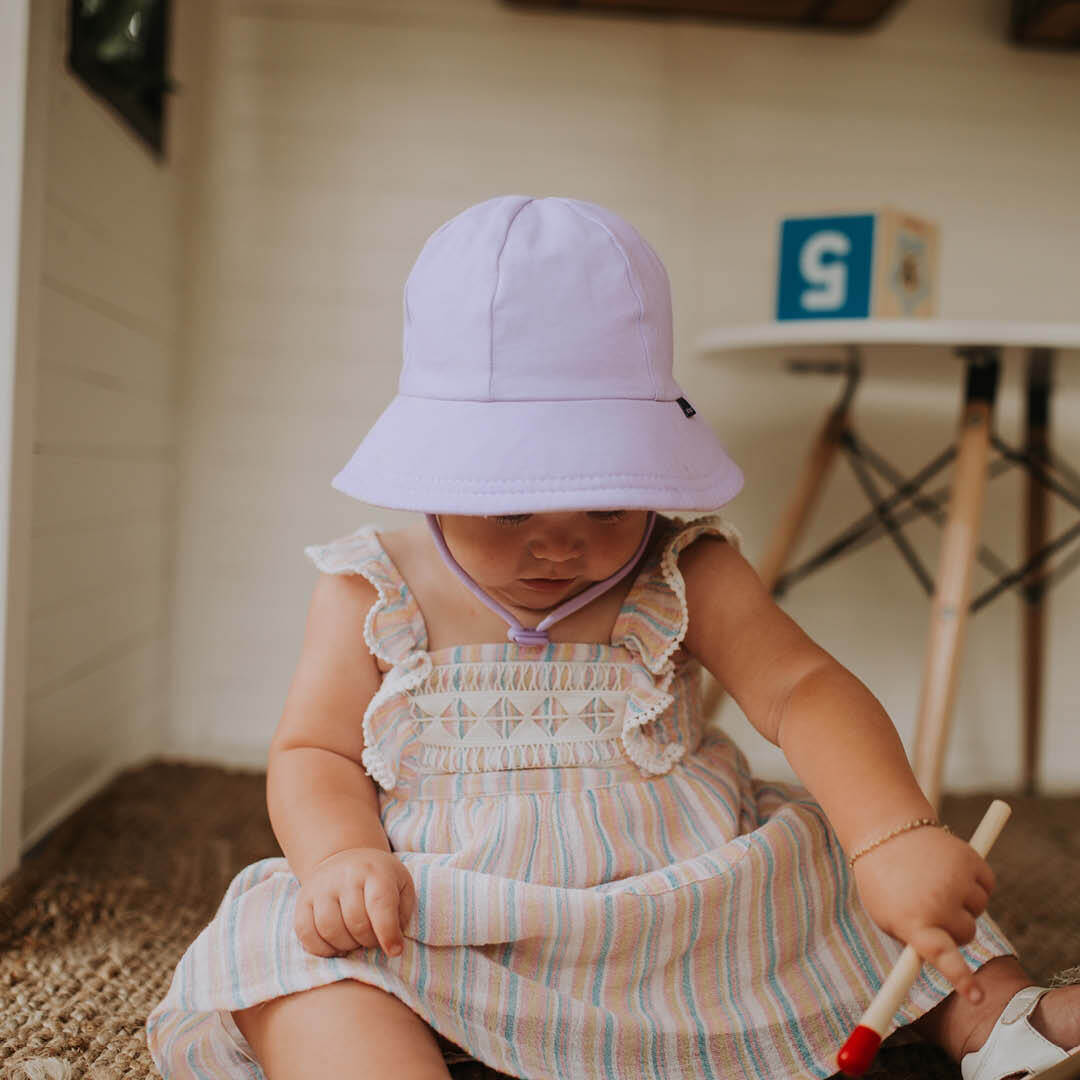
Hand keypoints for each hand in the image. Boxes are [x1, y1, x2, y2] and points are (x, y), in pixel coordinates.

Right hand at [294, 847, 415, 958]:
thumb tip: (393, 943)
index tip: (394, 951)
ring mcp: (321, 886)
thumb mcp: (401, 885)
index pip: (380, 905)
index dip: (388, 933)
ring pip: (330, 930)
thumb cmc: (379, 879)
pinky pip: (306, 933)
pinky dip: (321, 949)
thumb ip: (402, 913)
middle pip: (356, 922)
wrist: (345, 858)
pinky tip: (335, 946)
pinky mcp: (303, 899)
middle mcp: (346, 875)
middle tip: (373, 940)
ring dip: (346, 946)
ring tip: (355, 941)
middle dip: (368, 941)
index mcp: (375, 871)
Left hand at [852, 825, 995, 1002]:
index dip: (960, 977)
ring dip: (964, 900)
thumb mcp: (888, 914)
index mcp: (913, 920)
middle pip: (967, 934)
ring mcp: (956, 881)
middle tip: (930, 904)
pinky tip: (950, 868)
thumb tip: (947, 963)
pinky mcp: (970, 860)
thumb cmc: (884, 880)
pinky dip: (976, 881)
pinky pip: (988, 884)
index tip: (976, 996)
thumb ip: (915, 940)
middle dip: (955, 925)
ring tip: (934, 879)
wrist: (884, 829)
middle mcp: (937, 903)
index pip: (942, 956)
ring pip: (979, 908)